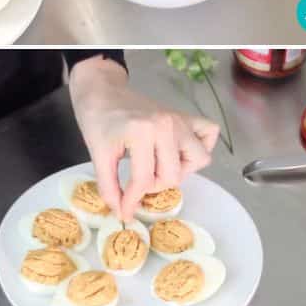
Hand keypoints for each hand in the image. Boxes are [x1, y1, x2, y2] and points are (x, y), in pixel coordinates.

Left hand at [70, 57, 218, 220]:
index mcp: (142, 132)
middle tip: (139, 178)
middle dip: (155, 185)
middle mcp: (166, 125)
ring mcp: (178, 119)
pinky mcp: (184, 116)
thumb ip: (109, 186)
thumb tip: (122, 214)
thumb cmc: (97, 120)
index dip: (133, 200)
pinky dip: (201, 145)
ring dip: (180, 168)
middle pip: (174, 174)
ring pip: (199, 158)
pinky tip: (178, 150)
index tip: (125, 211)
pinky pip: (209, 133)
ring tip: (160, 165)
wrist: (101, 91)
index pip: (145, 180)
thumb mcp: (97, 154)